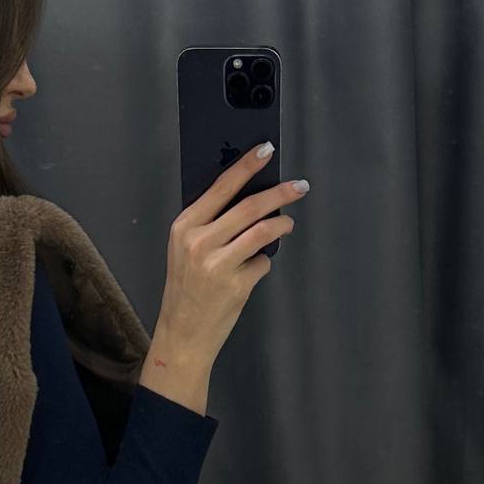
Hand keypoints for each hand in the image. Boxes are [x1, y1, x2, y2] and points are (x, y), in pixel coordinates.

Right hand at [143, 143, 309, 415]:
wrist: (182, 334)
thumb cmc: (186, 288)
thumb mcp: (184, 250)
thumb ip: (209, 224)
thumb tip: (249, 200)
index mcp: (185, 226)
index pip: (221, 186)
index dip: (247, 166)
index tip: (267, 150)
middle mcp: (200, 241)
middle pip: (250, 207)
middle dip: (280, 193)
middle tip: (300, 186)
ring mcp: (218, 264)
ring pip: (263, 231)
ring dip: (282, 225)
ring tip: (288, 224)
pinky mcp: (236, 285)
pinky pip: (262, 263)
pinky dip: (264, 263)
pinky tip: (254, 270)